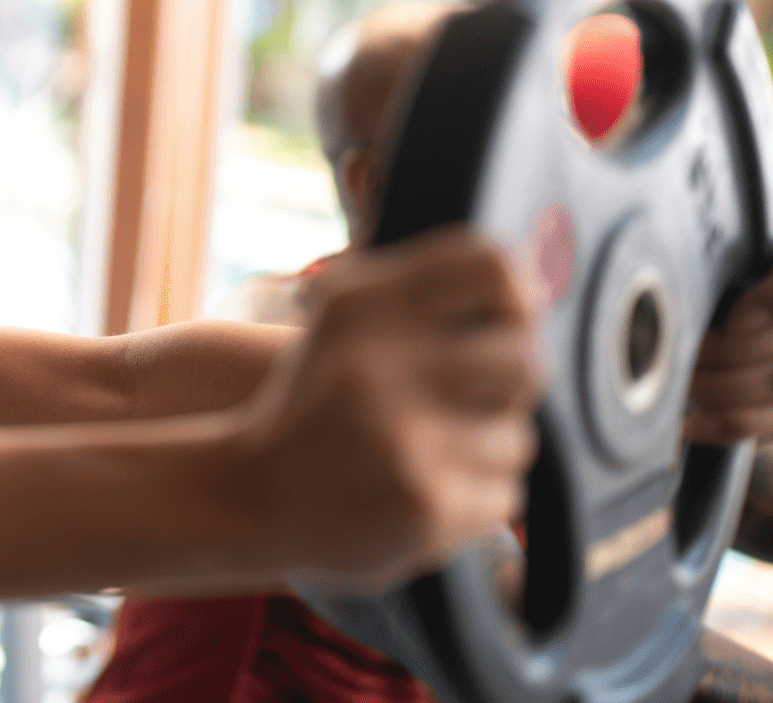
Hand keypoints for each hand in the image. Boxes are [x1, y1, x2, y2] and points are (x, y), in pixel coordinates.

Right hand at [234, 228, 542, 589]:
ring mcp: (403, 438)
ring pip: (515, 437)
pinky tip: (426, 493)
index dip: (518, 297)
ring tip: (431, 454)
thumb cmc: (312, 405)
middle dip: (506, 387)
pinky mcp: (423, 503)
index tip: (510, 322)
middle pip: (522, 359)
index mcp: (361, 307)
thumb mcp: (337, 322)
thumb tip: (526, 287)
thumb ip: (414, 296)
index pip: (491, 269)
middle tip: (472, 402)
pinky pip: (502, 496)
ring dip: (484, 451)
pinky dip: (473, 500)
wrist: (247, 497)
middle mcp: (379, 366)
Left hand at [686, 242, 772, 444]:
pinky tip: (697, 424)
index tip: (736, 317)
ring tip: (687, 390)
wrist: (677, 375)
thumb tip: (669, 287)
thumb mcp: (684, 300)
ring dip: (725, 388)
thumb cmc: (678, 324)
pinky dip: (734, 423)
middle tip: (684, 359)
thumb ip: (693, 290)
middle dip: (728, 351)